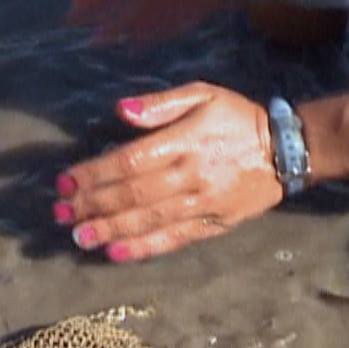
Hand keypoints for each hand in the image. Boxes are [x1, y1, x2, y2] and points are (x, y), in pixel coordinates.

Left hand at [53, 83, 283, 260]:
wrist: (289, 149)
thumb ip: (160, 103)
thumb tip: (121, 110)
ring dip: (109, 230)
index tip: (64, 181)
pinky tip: (114, 252)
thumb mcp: (203, 95)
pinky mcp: (214, 225)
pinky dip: (142, 248)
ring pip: (149, 221)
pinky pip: (173, 240)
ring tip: (77, 237)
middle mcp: (191, 175)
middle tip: (59, 213)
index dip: (94, 173)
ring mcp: (203, 203)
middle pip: (133, 195)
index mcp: (185, 141)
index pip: (130, 161)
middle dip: (92, 205)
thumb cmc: (236, 118)